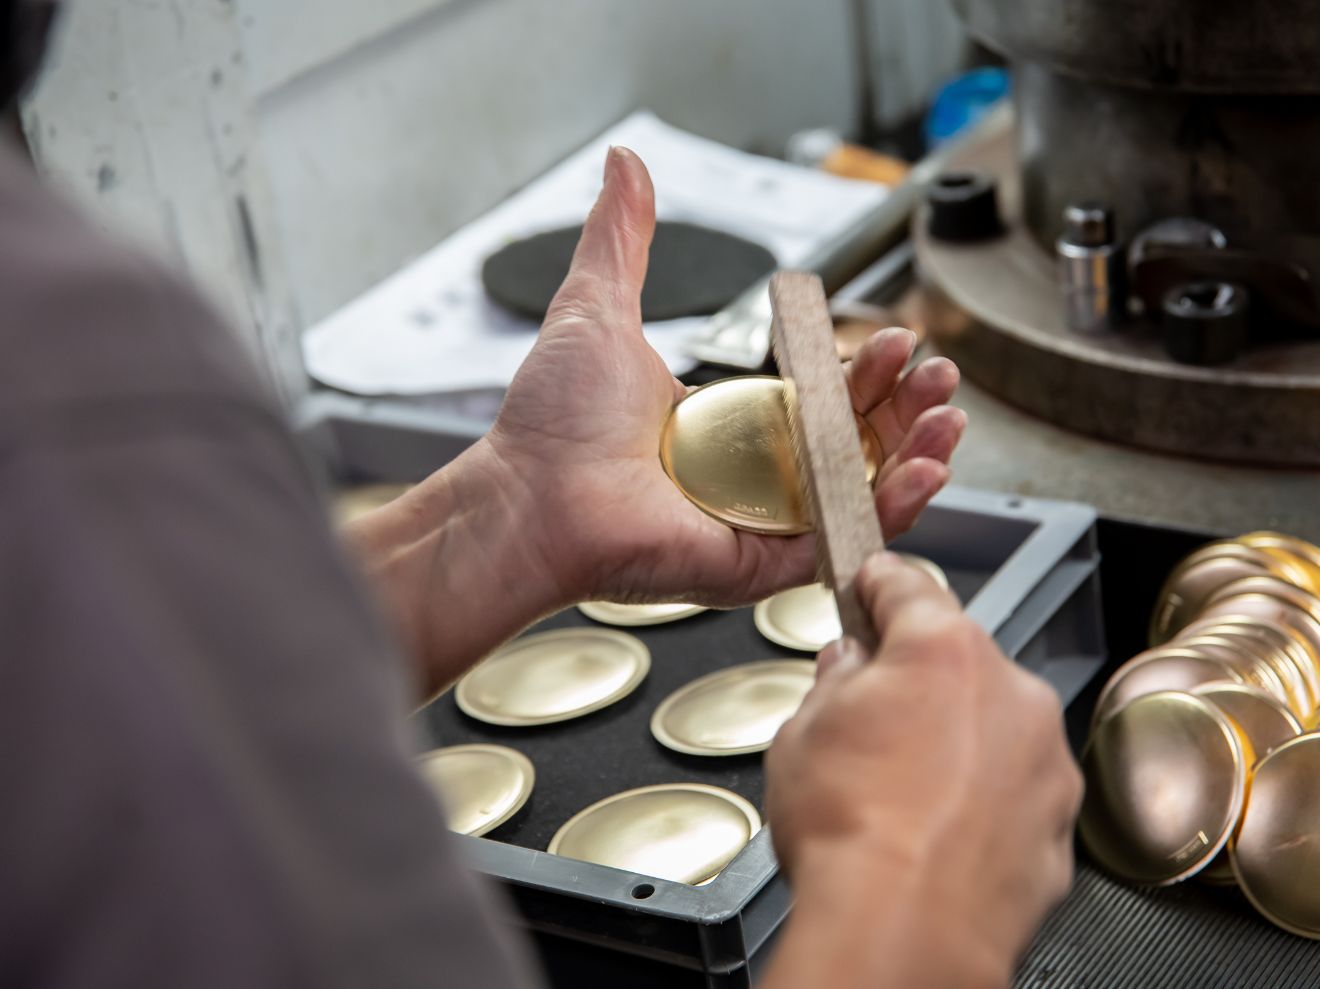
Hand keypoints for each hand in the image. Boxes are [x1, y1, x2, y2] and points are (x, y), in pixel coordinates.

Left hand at [488, 147, 965, 606]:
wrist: (531, 495)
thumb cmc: (553, 422)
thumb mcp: (599, 307)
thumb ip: (624, 237)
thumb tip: (623, 164)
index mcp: (730, 424)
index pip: (822, 396)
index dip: (862, 367)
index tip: (888, 335)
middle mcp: (753, 476)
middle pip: (854, 441)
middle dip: (905, 406)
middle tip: (937, 372)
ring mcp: (761, 523)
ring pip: (859, 491)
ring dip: (916, 453)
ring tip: (949, 417)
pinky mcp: (761, 564)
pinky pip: (839, 542)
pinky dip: (889, 510)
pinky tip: (926, 471)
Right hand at [762, 553, 1081, 988]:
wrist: (903, 933)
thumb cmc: (854, 837)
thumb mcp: (802, 733)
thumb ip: (833, 683)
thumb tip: (845, 670)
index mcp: (943, 651)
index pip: (907, 586)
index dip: (876, 581)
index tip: (868, 583)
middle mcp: (1010, 693)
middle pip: (957, 659)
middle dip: (915, 676)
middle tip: (867, 712)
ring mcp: (1042, 761)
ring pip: (993, 725)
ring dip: (955, 738)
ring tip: (898, 787)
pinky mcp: (1057, 823)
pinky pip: (1014, 787)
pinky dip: (982, 796)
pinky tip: (934, 825)